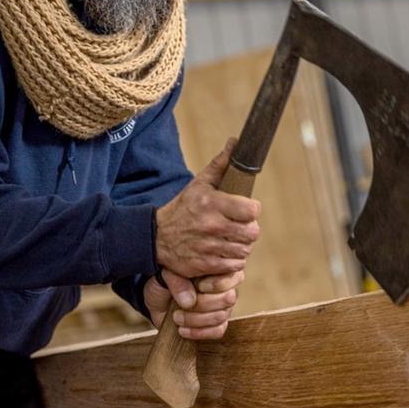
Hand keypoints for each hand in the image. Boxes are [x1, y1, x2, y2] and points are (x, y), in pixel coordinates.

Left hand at [143, 269, 245, 339]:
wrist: (158, 300)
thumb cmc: (166, 282)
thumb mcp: (167, 275)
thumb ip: (178, 281)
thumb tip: (190, 301)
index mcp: (219, 270)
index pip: (234, 277)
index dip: (217, 284)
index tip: (198, 286)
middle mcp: (225, 289)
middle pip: (228, 299)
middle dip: (202, 304)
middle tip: (181, 305)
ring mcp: (223, 308)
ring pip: (220, 317)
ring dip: (195, 320)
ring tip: (177, 317)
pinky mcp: (217, 325)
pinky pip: (218, 331)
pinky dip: (199, 332)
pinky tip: (183, 330)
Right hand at [154, 139, 260, 298]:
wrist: (156, 237)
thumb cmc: (182, 208)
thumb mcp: (198, 184)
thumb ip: (220, 165)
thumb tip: (235, 142)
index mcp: (212, 203)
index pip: (252, 210)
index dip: (252, 210)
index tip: (246, 209)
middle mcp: (211, 226)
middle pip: (252, 232)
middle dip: (249, 229)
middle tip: (240, 226)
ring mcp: (209, 248)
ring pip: (245, 250)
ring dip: (241, 245)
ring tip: (231, 239)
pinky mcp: (206, 265)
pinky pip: (235, 266)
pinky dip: (233, 260)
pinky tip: (224, 251)